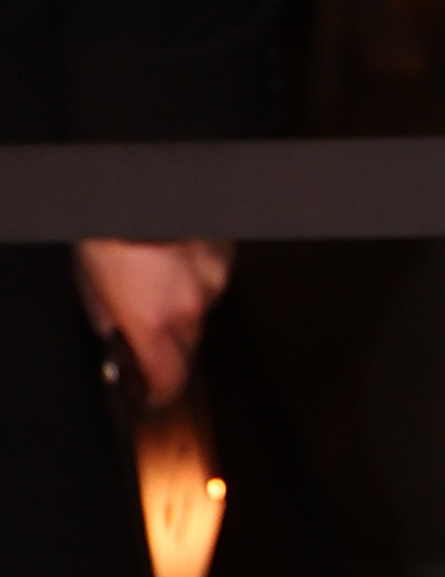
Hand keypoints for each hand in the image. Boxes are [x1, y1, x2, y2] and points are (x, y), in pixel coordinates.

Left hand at [74, 237, 231, 407]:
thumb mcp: (87, 276)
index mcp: (152, 320)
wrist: (138, 183)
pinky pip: (212, 275)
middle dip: (168, 342)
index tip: (152, 393)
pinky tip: (173, 254)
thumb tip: (108, 326)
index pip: (167, 379)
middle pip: (187, 345)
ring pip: (201, 306)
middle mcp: (189, 306)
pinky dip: (195, 272)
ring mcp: (213, 278)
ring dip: (181, 300)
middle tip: (146, 326)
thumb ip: (102, 312)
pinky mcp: (226, 253)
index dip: (158, 391)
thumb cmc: (109, 224)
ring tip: (156, 274)